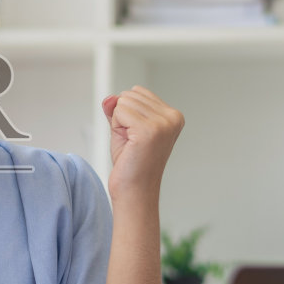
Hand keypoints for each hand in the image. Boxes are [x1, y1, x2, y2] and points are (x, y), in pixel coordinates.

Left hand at [100, 87, 183, 204]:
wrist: (134, 191)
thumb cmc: (131, 163)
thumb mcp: (124, 129)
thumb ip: (117, 109)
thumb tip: (109, 98)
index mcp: (173, 115)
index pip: (137, 92)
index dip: (127, 113)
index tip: (136, 136)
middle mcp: (172, 118)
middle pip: (129, 95)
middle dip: (122, 117)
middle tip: (132, 142)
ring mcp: (163, 124)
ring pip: (123, 102)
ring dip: (119, 123)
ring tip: (131, 144)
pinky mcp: (149, 131)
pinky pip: (118, 111)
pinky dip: (116, 127)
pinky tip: (128, 145)